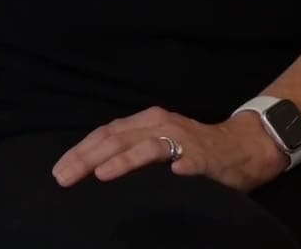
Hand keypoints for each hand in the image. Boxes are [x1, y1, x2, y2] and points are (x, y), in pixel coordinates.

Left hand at [52, 106, 288, 193]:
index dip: (80, 151)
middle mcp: (162, 125)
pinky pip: (191, 161)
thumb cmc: (192, 149)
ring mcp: (184, 140)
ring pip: (149, 147)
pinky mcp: (205, 157)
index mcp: (147, 121)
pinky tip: (173, 174)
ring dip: (126, 160)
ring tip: (103, 174)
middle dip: (89, 158)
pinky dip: (181, 166)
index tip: (58, 172)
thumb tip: (88, 169)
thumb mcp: (156, 142)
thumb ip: (129, 149)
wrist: (242, 147)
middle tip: (65, 178)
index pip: (106, 133)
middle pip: (119, 139)